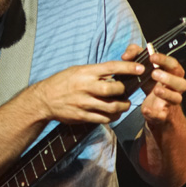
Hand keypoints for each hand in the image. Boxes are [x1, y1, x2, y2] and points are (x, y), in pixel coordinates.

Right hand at [29, 59, 144, 124]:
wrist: (44, 100)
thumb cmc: (63, 82)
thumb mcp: (78, 71)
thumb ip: (96, 72)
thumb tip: (116, 73)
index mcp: (85, 73)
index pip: (111, 67)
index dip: (128, 68)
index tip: (140, 69)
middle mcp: (85, 87)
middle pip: (113, 89)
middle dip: (124, 91)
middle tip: (126, 91)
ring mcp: (84, 103)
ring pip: (111, 107)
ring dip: (122, 107)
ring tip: (124, 105)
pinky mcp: (82, 116)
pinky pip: (103, 119)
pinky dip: (112, 117)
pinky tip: (114, 114)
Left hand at [121, 45, 185, 125]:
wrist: (154, 108)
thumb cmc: (151, 84)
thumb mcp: (144, 69)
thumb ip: (135, 56)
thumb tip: (125, 55)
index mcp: (172, 74)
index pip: (174, 65)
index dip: (164, 60)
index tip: (152, 57)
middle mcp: (175, 88)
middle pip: (181, 82)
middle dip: (169, 77)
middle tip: (154, 73)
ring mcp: (170, 102)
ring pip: (176, 98)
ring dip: (167, 94)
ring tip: (156, 90)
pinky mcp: (163, 115)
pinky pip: (162, 115)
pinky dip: (154, 112)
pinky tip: (146, 109)